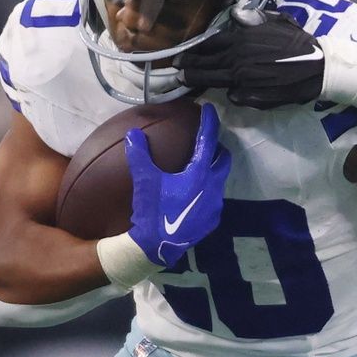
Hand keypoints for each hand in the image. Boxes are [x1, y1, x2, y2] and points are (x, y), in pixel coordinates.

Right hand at [125, 102, 230, 268]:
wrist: (158, 246)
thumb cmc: (153, 210)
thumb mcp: (145, 180)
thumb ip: (140, 155)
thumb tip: (133, 133)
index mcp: (199, 173)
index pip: (208, 140)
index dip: (210, 122)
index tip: (210, 109)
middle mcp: (213, 187)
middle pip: (223, 159)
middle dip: (217, 149)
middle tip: (205, 144)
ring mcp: (215, 205)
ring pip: (219, 180)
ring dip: (212, 172)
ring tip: (198, 170)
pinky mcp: (212, 220)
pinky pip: (214, 199)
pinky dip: (207, 192)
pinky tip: (194, 196)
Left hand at [177, 10, 328, 108]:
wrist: (316, 67)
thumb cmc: (298, 41)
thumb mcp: (277, 21)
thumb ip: (254, 18)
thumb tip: (236, 16)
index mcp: (241, 38)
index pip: (209, 44)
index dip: (195, 49)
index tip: (183, 53)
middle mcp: (236, 59)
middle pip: (204, 64)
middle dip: (188, 66)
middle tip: (176, 68)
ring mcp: (241, 80)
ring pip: (212, 81)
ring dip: (197, 81)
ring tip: (185, 81)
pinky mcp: (250, 96)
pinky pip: (233, 95)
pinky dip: (230, 93)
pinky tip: (224, 92)